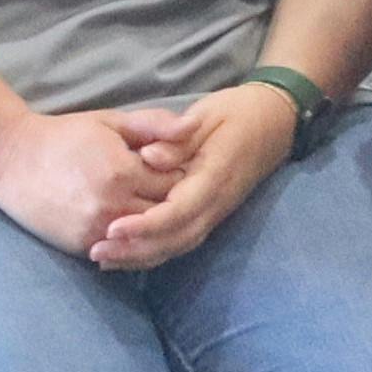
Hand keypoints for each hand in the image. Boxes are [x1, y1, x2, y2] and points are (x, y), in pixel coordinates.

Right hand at [0, 109, 181, 258]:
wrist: (10, 161)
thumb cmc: (65, 136)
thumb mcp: (111, 122)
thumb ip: (155, 125)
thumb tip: (195, 128)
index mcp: (123, 172)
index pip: (178, 182)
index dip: (182, 174)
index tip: (179, 168)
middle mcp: (112, 205)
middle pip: (167, 212)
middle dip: (174, 201)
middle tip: (175, 191)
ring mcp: (96, 229)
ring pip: (149, 236)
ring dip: (157, 225)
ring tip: (157, 209)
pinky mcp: (82, 245)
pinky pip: (123, 251)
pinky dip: (134, 242)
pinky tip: (138, 229)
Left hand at [87, 84, 297, 269]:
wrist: (275, 121)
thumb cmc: (236, 113)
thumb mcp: (206, 116)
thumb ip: (178, 140)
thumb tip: (150, 157)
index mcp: (214, 177)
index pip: (178, 211)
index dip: (145, 224)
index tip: (112, 228)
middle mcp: (217, 203)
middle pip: (176, 238)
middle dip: (136, 250)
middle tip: (96, 251)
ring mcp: (216, 212)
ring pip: (179, 245)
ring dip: (142, 256)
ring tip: (104, 258)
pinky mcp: (211, 214)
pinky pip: (182, 240)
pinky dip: (154, 252)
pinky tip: (128, 254)